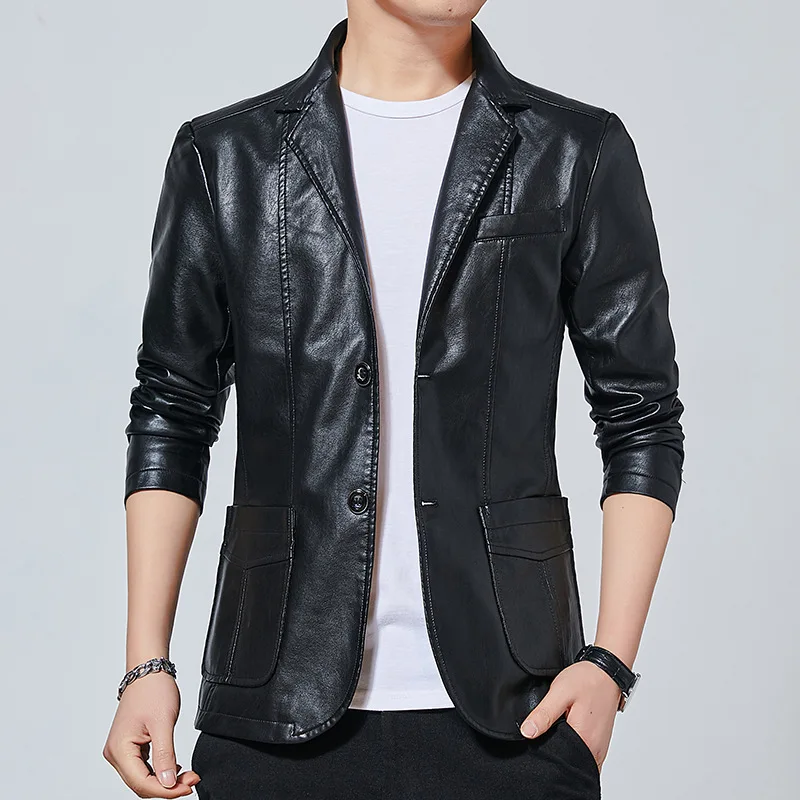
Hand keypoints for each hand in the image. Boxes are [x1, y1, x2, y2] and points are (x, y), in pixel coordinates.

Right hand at [103, 670, 200, 796]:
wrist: (149, 672)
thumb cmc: (153, 691)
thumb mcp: (163, 723)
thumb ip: (165, 755)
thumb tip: (169, 783)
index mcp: (119, 749)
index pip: (142, 783)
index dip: (166, 790)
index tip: (188, 787)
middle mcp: (116, 753)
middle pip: (141, 783)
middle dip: (167, 786)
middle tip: (192, 780)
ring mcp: (121, 750)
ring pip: (143, 777)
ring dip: (165, 780)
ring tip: (187, 775)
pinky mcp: (129, 746)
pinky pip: (143, 767)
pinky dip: (159, 770)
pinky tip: (175, 767)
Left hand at [519, 660, 620, 773]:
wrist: (607, 672)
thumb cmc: (586, 680)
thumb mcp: (559, 693)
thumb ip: (543, 714)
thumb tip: (527, 732)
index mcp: (584, 740)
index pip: (559, 761)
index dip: (545, 754)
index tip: (538, 742)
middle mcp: (595, 750)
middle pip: (569, 763)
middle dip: (555, 754)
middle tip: (547, 734)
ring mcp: (600, 749)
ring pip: (577, 760)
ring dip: (566, 751)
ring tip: (558, 732)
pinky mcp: (601, 743)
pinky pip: (585, 755)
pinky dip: (575, 749)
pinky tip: (568, 733)